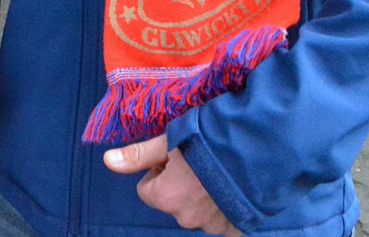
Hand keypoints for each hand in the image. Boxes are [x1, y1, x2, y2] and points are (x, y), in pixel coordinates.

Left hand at [105, 136, 241, 236]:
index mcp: (166, 198)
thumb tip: (107, 161)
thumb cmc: (211, 140)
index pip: (147, 190)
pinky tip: (234, 185)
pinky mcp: (236, 228)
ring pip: (197, 210)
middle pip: (173, 201)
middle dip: (182, 184)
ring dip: (205, 194)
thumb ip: (139, 155)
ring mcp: (213, 227)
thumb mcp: (169, 140)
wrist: (260, 150)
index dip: (160, 170)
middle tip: (201, 160)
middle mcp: (186, 218)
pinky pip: (222, 219)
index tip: (178, 156)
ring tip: (221, 169)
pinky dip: (225, 205)